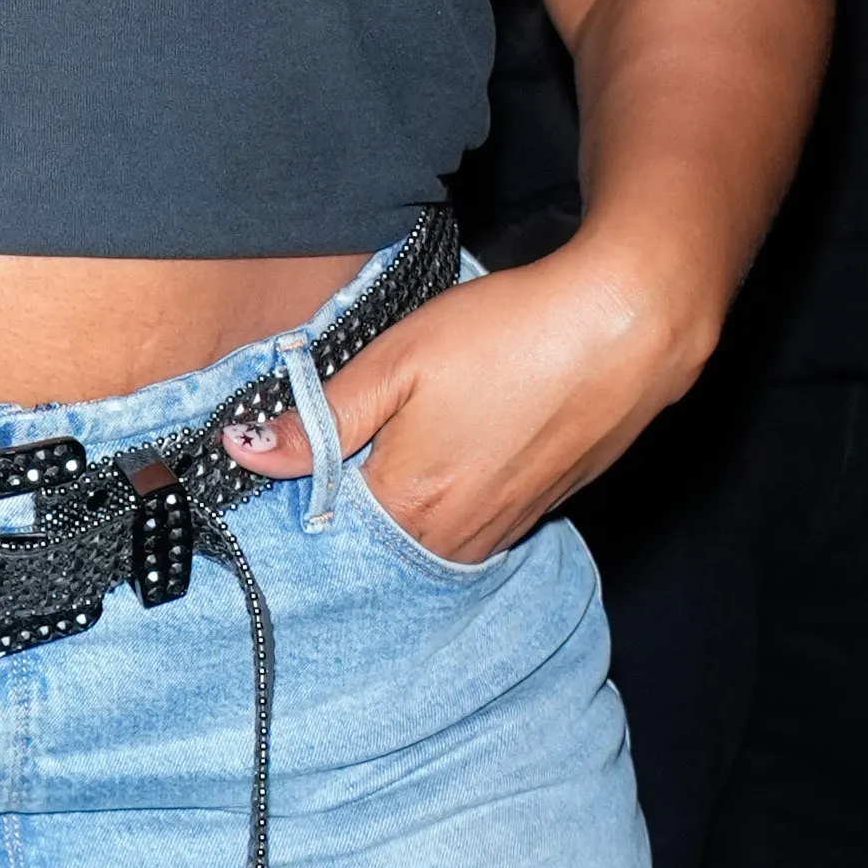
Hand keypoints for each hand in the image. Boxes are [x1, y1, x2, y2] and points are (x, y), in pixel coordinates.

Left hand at [227, 243, 714, 564]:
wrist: (627, 327)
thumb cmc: (507, 335)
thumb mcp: (395, 361)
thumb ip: (317, 419)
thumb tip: (240, 451)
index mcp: (407, 506)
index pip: (324, 529)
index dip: (304, 491)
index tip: (296, 453)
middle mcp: (454, 538)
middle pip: (377, 541)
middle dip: (355, 502)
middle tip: (354, 442)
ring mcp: (504, 528)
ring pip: (428, 535)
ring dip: (408, 501)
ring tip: (418, 436)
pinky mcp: (540, 509)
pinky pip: (475, 522)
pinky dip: (456, 495)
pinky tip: (464, 444)